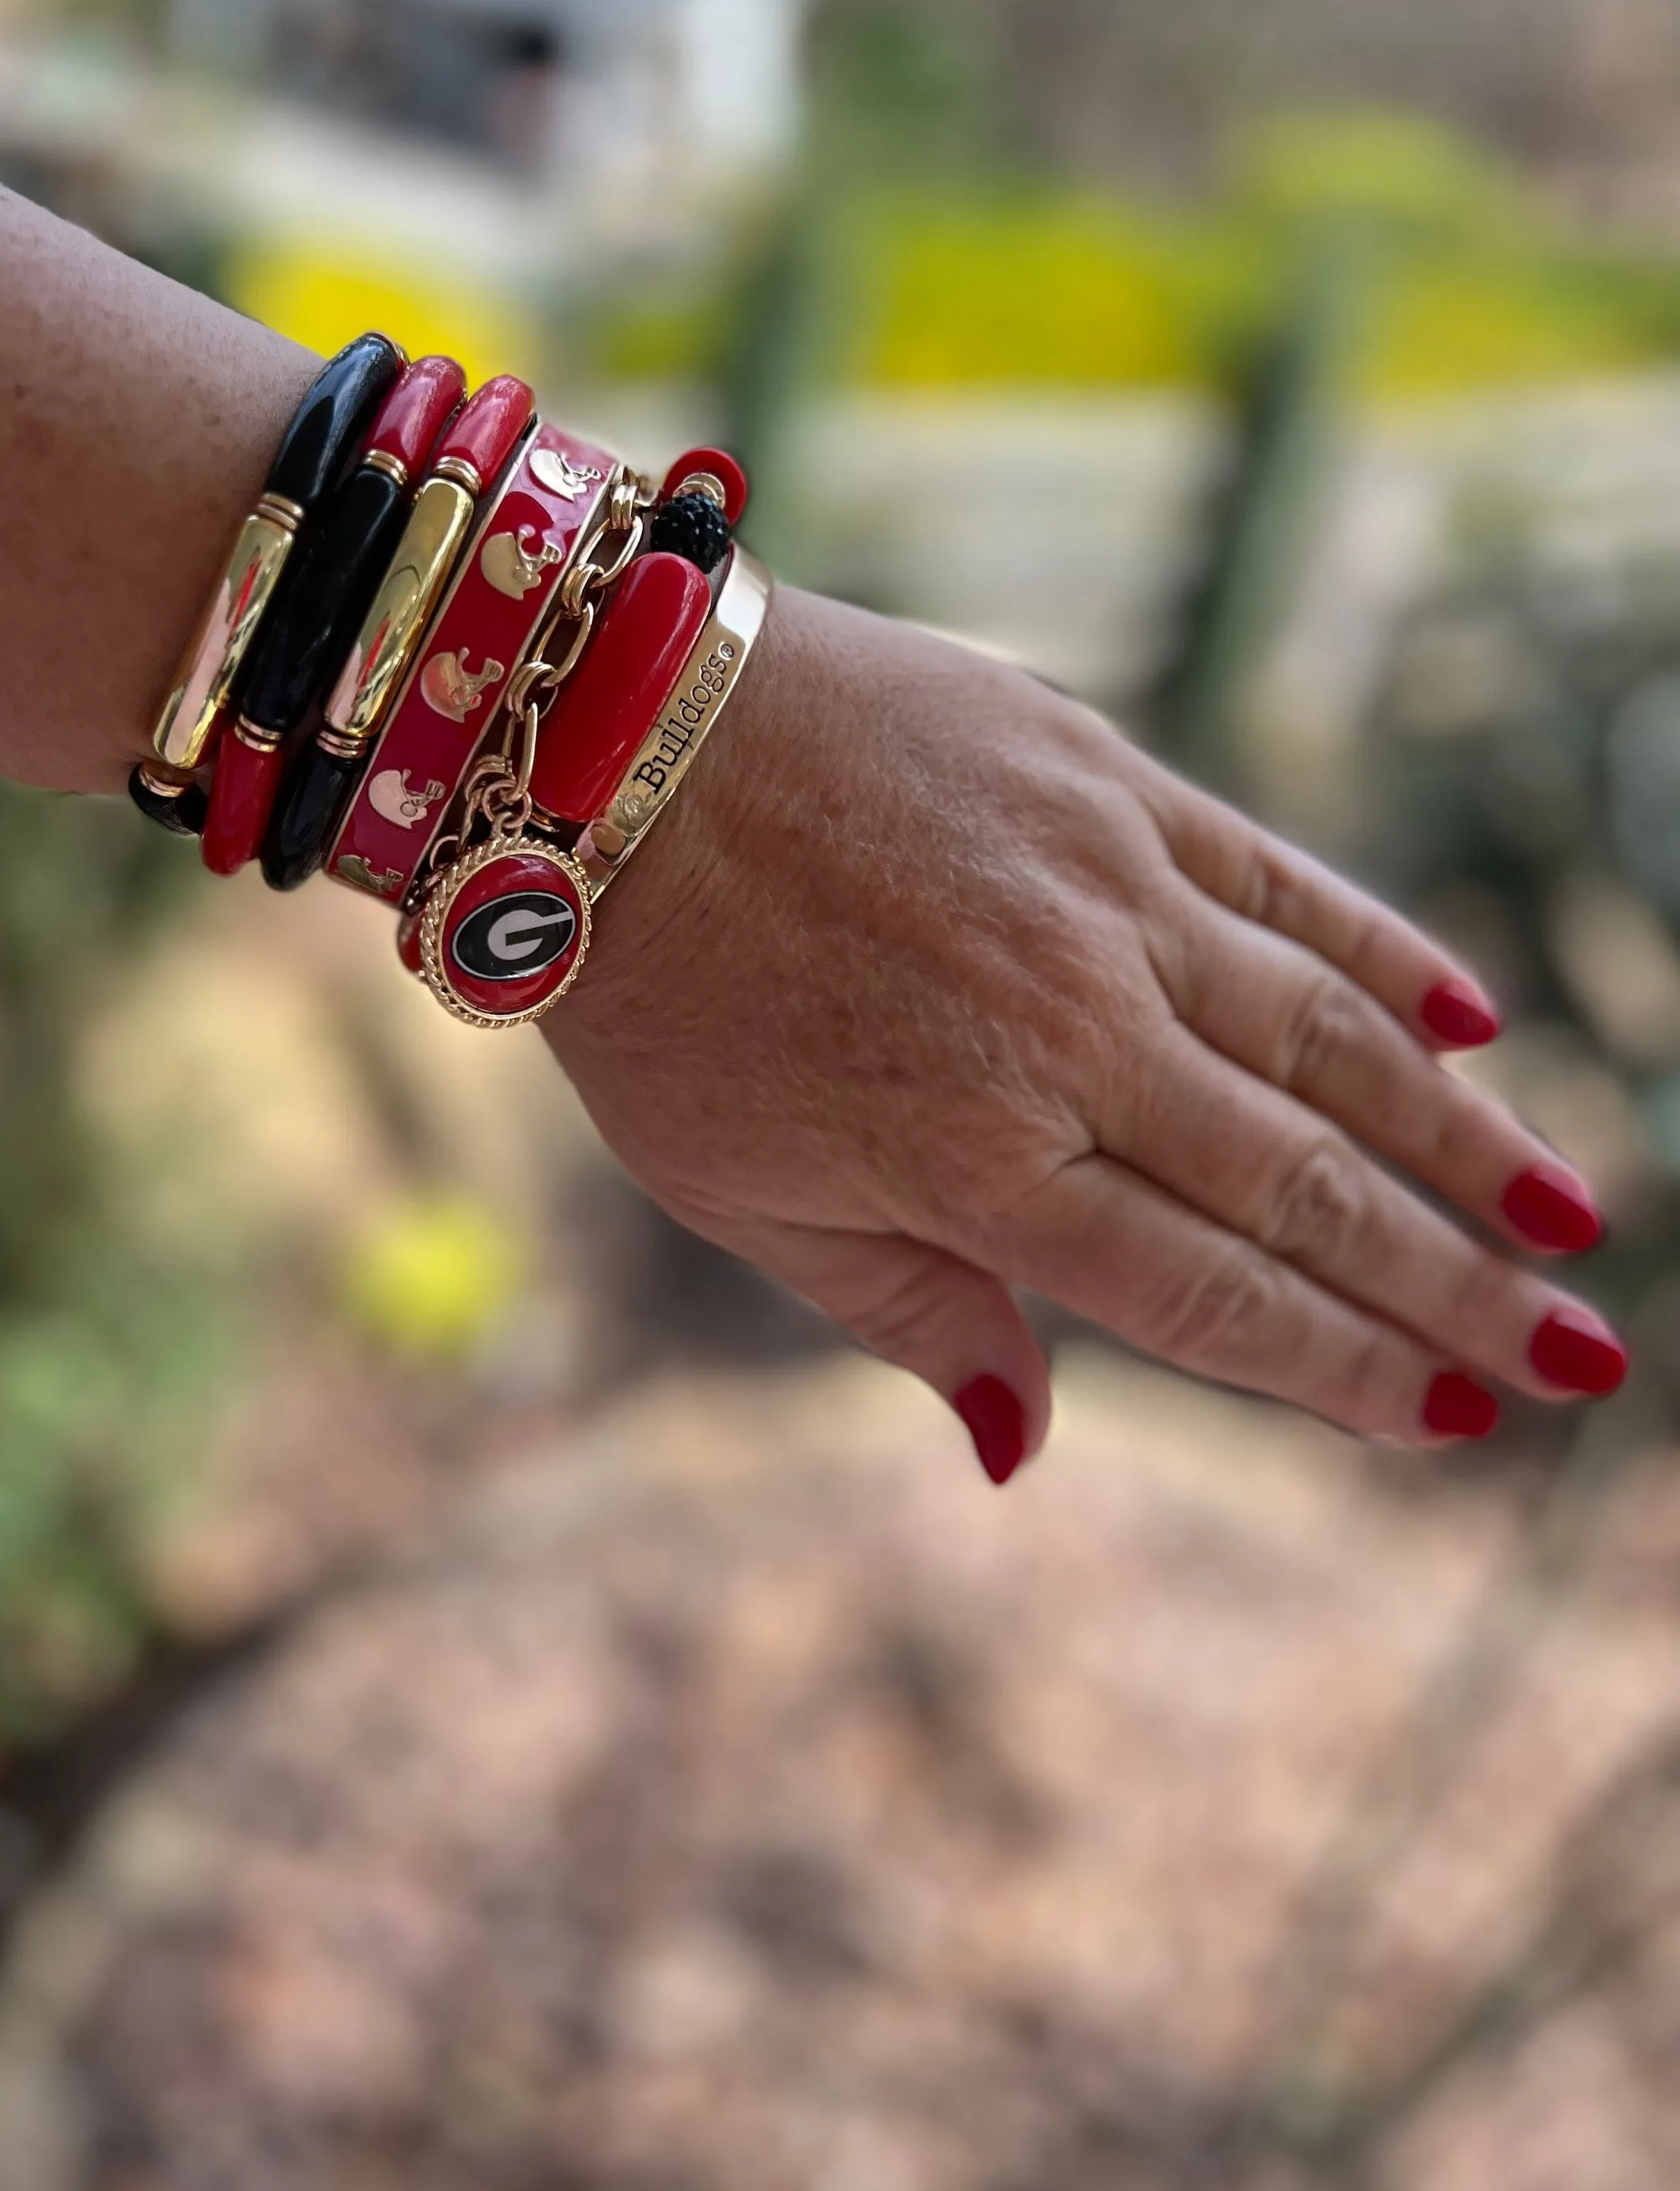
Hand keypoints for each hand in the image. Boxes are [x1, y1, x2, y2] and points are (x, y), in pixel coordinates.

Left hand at [547, 587, 1626, 1482]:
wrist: (607, 740)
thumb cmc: (658, 990)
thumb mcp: (743, 1195)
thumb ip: (907, 1315)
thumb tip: (1028, 1450)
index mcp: (971, 1164)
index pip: (1207, 1296)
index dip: (1343, 1370)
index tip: (1454, 1419)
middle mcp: (1067, 1041)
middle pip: (1304, 1189)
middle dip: (1454, 1288)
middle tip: (1583, 1353)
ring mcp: (1104, 902)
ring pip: (1329, 1044)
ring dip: (1463, 1139)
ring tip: (1569, 1215)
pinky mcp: (1109, 784)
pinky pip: (1282, 884)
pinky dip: (1383, 952)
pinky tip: (1471, 1016)